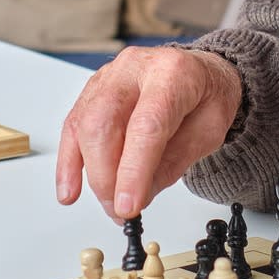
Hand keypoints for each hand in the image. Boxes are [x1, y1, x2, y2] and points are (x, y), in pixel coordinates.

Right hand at [57, 47, 242, 220]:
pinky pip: (72, 126)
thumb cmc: (205, 97)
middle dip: (106, 177)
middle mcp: (135, 68)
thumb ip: (174, 162)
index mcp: (173, 74)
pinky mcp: (92, 90)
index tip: (128, 206)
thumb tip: (139, 195)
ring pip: (83, 126)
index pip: (146, 125)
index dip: (133, 170)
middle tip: (120, 210)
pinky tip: (70, 188)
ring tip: (108, 203)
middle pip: (104, 124)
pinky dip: (69, 162)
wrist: (198, 72)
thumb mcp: (209, 132)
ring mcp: (109, 76)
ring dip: (89, 174)